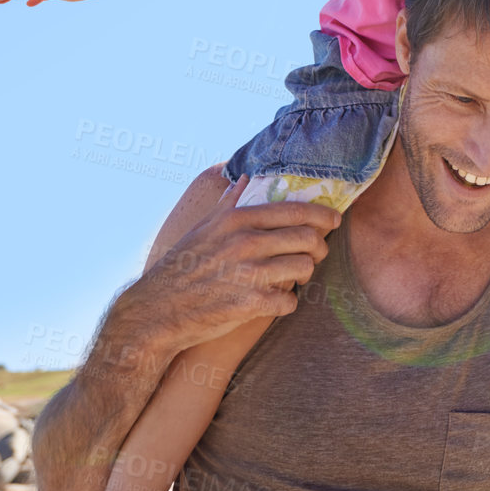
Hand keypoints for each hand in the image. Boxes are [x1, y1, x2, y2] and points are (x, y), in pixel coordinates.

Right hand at [124, 177, 343, 356]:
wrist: (155, 311)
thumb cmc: (181, 266)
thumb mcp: (202, 227)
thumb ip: (228, 203)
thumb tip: (244, 179)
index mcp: (237, 219)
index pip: (296, 211)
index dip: (323, 215)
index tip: (333, 221)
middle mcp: (245, 242)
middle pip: (308, 238)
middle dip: (319, 247)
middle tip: (317, 254)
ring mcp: (248, 273)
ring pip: (304, 268)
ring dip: (306, 274)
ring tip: (298, 277)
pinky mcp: (249, 304)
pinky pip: (289, 301)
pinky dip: (287, 302)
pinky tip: (279, 301)